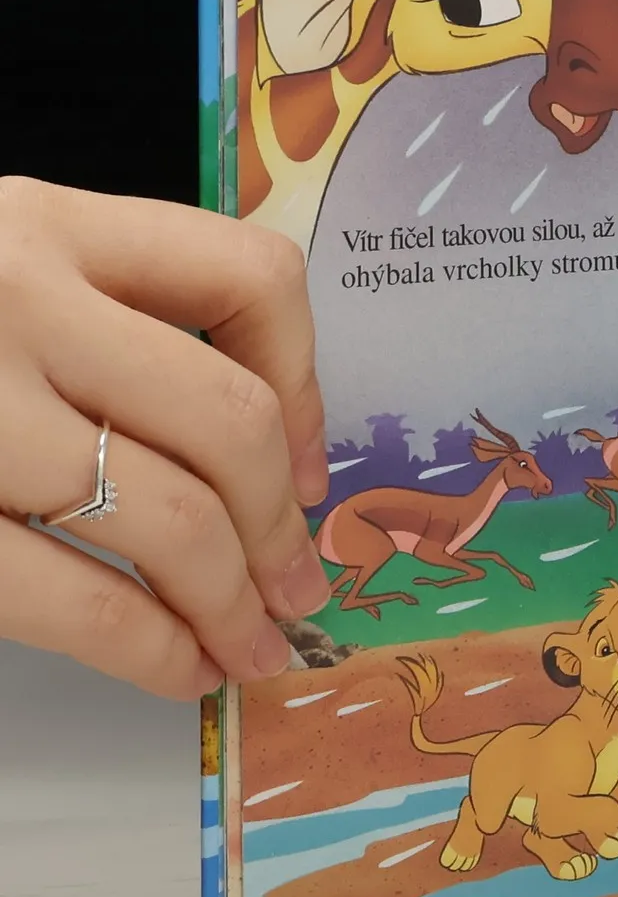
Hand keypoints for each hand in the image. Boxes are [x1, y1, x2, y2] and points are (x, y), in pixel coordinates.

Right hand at [0, 180, 332, 699]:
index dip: (309, 382)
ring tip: (253, 645)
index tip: (309, 462)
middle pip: (228, 420)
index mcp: (41, 226)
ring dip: (235, 602)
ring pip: (170, 516)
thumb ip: (97, 321)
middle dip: (283, 525)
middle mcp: (10, 300)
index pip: (248, 276)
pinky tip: (179, 669)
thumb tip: (262, 453)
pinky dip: (151, 649)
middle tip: (299, 586)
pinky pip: (71, 596)